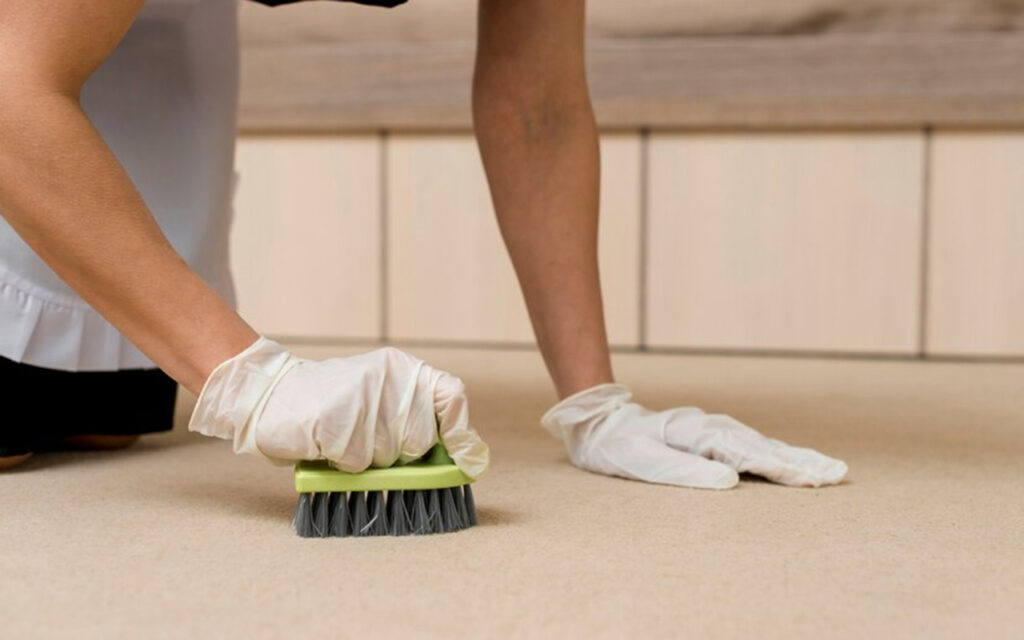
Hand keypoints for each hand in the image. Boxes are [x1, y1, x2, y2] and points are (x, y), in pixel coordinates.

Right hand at [188, 339, 488, 477]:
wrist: (271, 395)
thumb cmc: (332, 405)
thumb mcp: (380, 397)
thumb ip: (417, 416)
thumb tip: (463, 458)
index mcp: (402, 369)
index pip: (451, 396)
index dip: (462, 434)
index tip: (467, 464)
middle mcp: (388, 378)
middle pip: (420, 440)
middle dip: (400, 455)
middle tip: (370, 441)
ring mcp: (361, 397)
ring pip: (387, 457)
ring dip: (366, 460)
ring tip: (343, 438)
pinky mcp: (334, 420)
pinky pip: (356, 463)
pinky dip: (342, 464)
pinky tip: (327, 444)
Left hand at [541, 383, 846, 488]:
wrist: (598, 422)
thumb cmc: (618, 447)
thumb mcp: (643, 462)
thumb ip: (685, 472)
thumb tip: (730, 482)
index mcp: (698, 434)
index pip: (749, 454)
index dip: (783, 469)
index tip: (815, 480)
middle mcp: (710, 428)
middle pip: (763, 446)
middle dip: (801, 461)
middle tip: (839, 473)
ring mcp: (710, 429)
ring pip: (759, 443)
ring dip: (792, 456)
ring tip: (825, 469)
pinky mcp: (706, 436)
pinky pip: (747, 445)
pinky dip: (772, 453)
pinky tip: (786, 462)